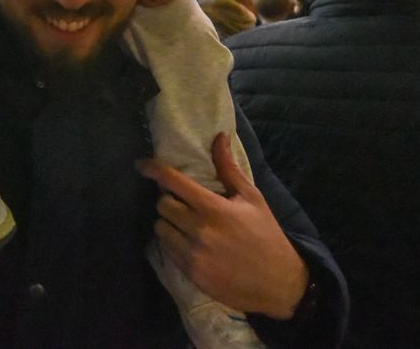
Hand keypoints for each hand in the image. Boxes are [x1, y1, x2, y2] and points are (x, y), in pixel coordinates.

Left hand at [138, 133, 308, 320]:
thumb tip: (219, 137)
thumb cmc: (265, 235)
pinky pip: (167, 250)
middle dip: (170, 200)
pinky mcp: (190, 273)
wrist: (278, 282)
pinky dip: (174, 243)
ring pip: (160, 228)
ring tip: (186, 225)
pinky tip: (190, 243)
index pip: (173, 182)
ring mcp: (192, 253)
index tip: (141, 164)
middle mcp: (198, 229)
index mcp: (213, 208)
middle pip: (162, 205)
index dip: (153, 169)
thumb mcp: (252, 198)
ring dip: (169, 223)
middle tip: (184, 203)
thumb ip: (229, 168)